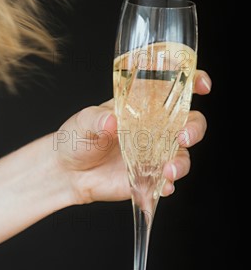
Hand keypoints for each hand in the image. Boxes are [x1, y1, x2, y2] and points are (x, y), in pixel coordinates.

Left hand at [54, 70, 210, 204]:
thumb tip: (111, 121)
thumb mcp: (81, 122)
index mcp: (139, 106)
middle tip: (183, 137)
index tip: (201, 84)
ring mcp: (154, 153)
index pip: (172, 90)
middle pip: (189, 123)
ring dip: (181, 163)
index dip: (192, 83)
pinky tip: (161, 187)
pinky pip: (168, 181)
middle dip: (193, 128)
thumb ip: (96, 119)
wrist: (67, 172)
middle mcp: (153, 128)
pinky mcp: (150, 177)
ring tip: (167, 170)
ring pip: (183, 155)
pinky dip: (168, 184)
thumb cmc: (75, 138)